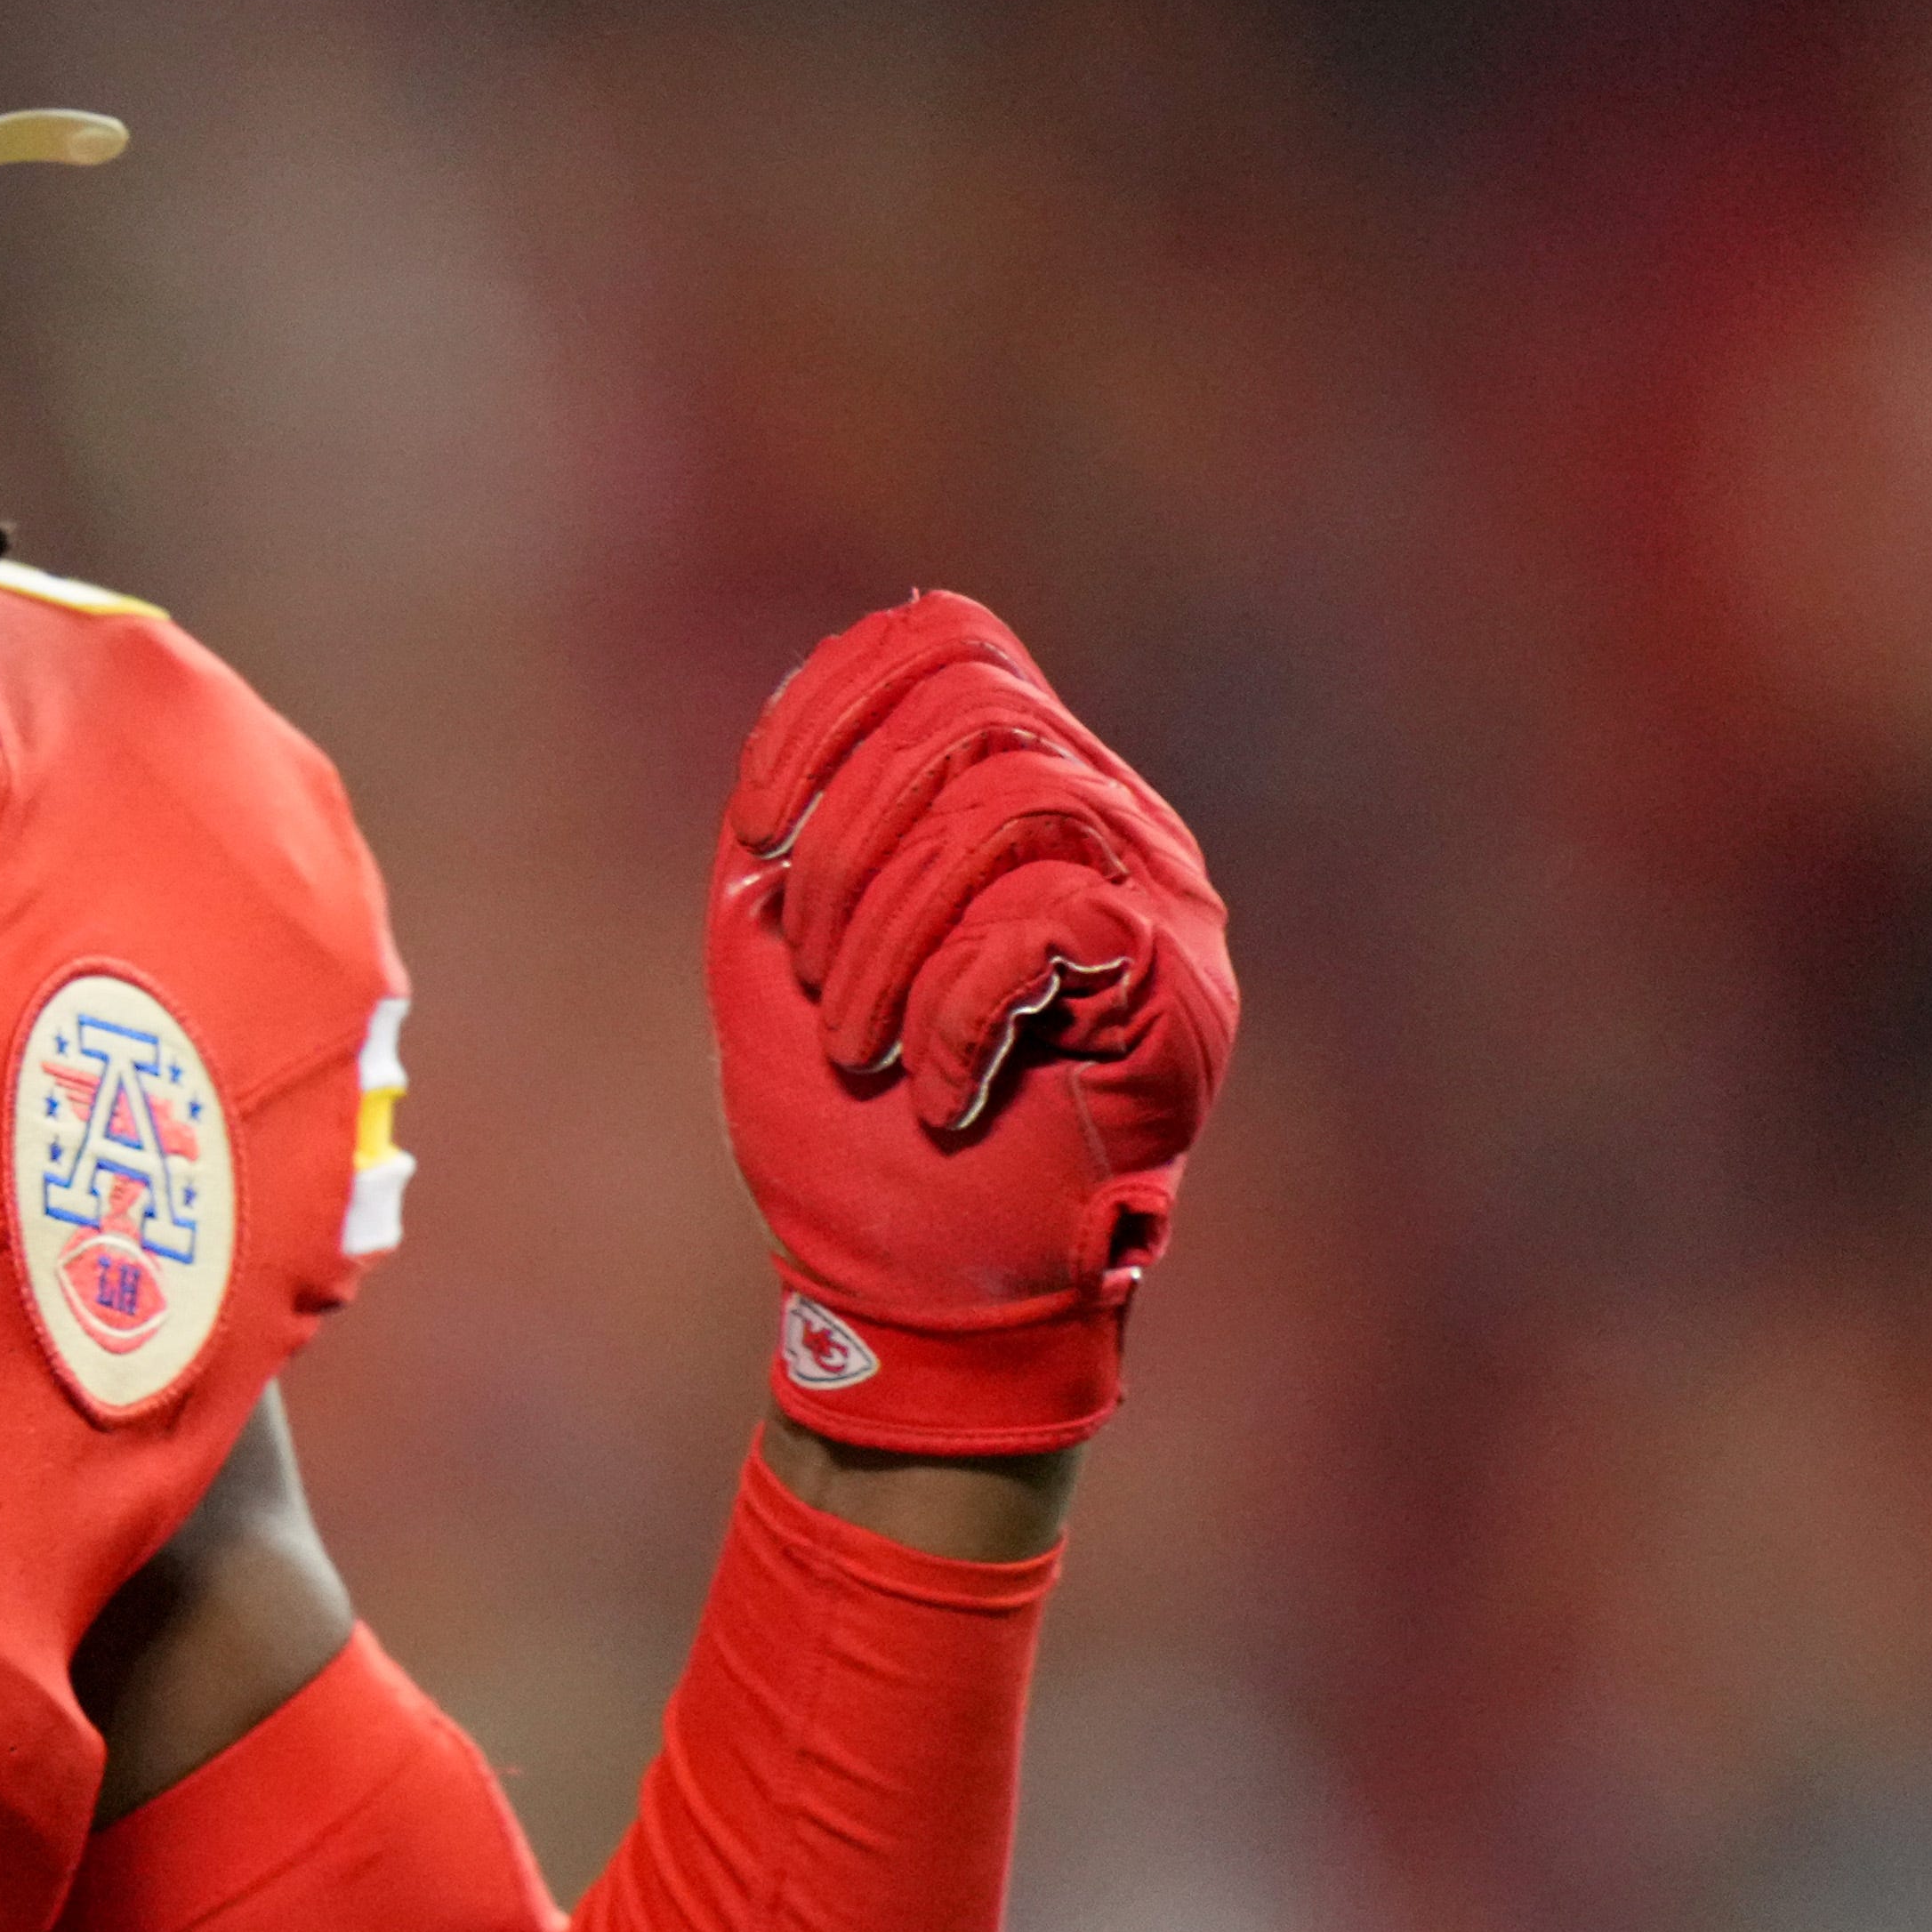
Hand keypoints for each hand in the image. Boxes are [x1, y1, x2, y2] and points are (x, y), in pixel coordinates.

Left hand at [712, 593, 1235, 1457]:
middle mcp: (1110, 823)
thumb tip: (805, 720)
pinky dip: (953, 1009)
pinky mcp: (1176, 993)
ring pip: (1009, 809)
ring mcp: (1161, 902)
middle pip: (974, 710)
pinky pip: (1051, 920)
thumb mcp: (784, 951)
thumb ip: (796, 825)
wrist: (917, 1290)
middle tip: (812, 980)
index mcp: (1017, 795)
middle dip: (847, 844)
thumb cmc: (849, 1128)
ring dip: (889, 936)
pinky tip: (934, 1088)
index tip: (755, 825)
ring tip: (860, 1042)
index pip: (951, 641)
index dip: (830, 701)